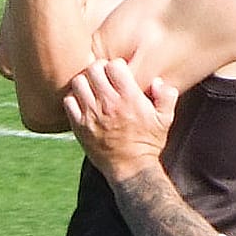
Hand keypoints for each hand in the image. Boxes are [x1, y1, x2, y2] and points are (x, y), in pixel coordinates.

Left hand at [65, 57, 177, 178]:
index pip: (114, 65)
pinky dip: (74, 99)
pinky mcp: (80, 126)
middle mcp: (109, 104)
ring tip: (91, 90)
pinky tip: (83, 104)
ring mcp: (92, 114)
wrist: (131, 169)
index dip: (116, 67)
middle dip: (99, 70)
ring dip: (85, 83)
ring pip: (78, 82)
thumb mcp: (165, 120)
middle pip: (93, 69)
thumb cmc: (148, 143)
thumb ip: (166, 97)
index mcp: (129, 98)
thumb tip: (157, 82)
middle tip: (103, 79)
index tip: (119, 75)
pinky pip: (69, 101)